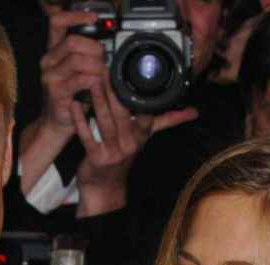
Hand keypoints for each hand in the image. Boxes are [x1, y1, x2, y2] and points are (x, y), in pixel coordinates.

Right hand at [39, 9, 106, 134]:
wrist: (57, 124)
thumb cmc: (70, 97)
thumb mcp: (76, 72)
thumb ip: (85, 56)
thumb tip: (105, 45)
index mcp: (53, 52)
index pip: (57, 22)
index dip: (75, 16)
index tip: (94, 18)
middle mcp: (48, 61)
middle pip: (73, 41)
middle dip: (94, 48)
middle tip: (104, 59)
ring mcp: (50, 77)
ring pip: (78, 60)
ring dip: (96, 66)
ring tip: (102, 75)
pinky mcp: (56, 92)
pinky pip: (80, 79)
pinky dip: (94, 81)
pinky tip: (98, 85)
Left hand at [71, 78, 197, 216]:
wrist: (104, 187)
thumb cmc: (123, 156)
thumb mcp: (145, 139)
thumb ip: (168, 122)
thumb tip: (194, 112)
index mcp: (142, 135)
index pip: (148, 112)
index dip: (141, 94)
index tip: (134, 73)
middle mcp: (130, 144)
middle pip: (123, 113)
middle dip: (114, 91)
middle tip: (107, 70)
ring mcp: (113, 152)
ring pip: (105, 121)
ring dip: (98, 100)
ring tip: (93, 81)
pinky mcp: (95, 158)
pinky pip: (86, 135)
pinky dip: (80, 119)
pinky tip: (75, 103)